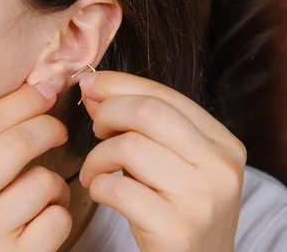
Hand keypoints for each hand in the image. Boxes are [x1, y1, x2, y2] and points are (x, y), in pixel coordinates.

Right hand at [0, 84, 71, 251]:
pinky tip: (43, 221)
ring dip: (54, 182)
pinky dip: (59, 213)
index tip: (45, 91)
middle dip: (47, 127)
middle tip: (58, 129)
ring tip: (44, 193)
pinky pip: (57, 217)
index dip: (22, 101)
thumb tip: (33, 91)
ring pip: (42, 181)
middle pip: (15, 144)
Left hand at [78, 71, 246, 251]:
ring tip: (94, 170)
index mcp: (222, 143)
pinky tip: (99, 191)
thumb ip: (142, 124)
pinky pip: (117, 189)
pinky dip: (96, 185)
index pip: (164, 95)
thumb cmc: (176, 209)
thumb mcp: (173, 161)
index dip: (120, 85)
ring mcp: (201, 198)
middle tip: (95, 128)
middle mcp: (219, 167)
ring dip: (97, 156)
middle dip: (108, 112)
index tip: (91, 85)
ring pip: (129, 147)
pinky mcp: (177, 228)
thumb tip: (95, 88)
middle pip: (147, 111)